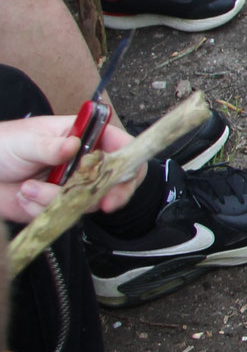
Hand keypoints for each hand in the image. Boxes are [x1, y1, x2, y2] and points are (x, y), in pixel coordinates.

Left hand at [0, 119, 135, 223]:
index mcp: (84, 137)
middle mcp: (84, 162)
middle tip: (96, 203)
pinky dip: (40, 209)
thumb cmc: (2, 145)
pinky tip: (23, 195)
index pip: (121, 147)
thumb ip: (51, 146)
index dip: (128, 163)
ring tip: (27, 188)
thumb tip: (73, 145)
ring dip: (55, 199)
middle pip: (116, 180)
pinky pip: (62, 215)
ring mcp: (72, 185)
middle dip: (106, 194)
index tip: (120, 180)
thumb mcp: (26, 140)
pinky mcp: (57, 205)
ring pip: (85, 201)